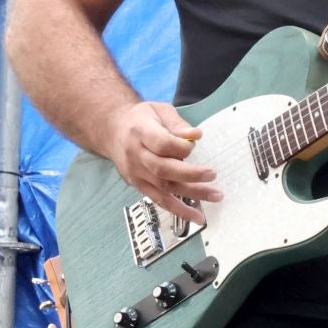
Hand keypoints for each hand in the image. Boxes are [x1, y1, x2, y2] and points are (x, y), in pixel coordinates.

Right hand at [107, 100, 218, 224]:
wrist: (112, 131)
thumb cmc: (142, 119)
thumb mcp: (159, 111)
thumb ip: (177, 123)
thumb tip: (196, 135)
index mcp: (141, 133)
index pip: (162, 144)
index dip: (181, 147)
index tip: (194, 143)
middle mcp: (136, 155)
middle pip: (163, 169)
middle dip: (191, 174)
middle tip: (213, 174)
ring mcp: (136, 173)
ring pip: (163, 187)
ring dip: (191, 194)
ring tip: (215, 196)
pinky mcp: (138, 185)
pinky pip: (158, 200)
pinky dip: (178, 210)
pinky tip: (196, 217)